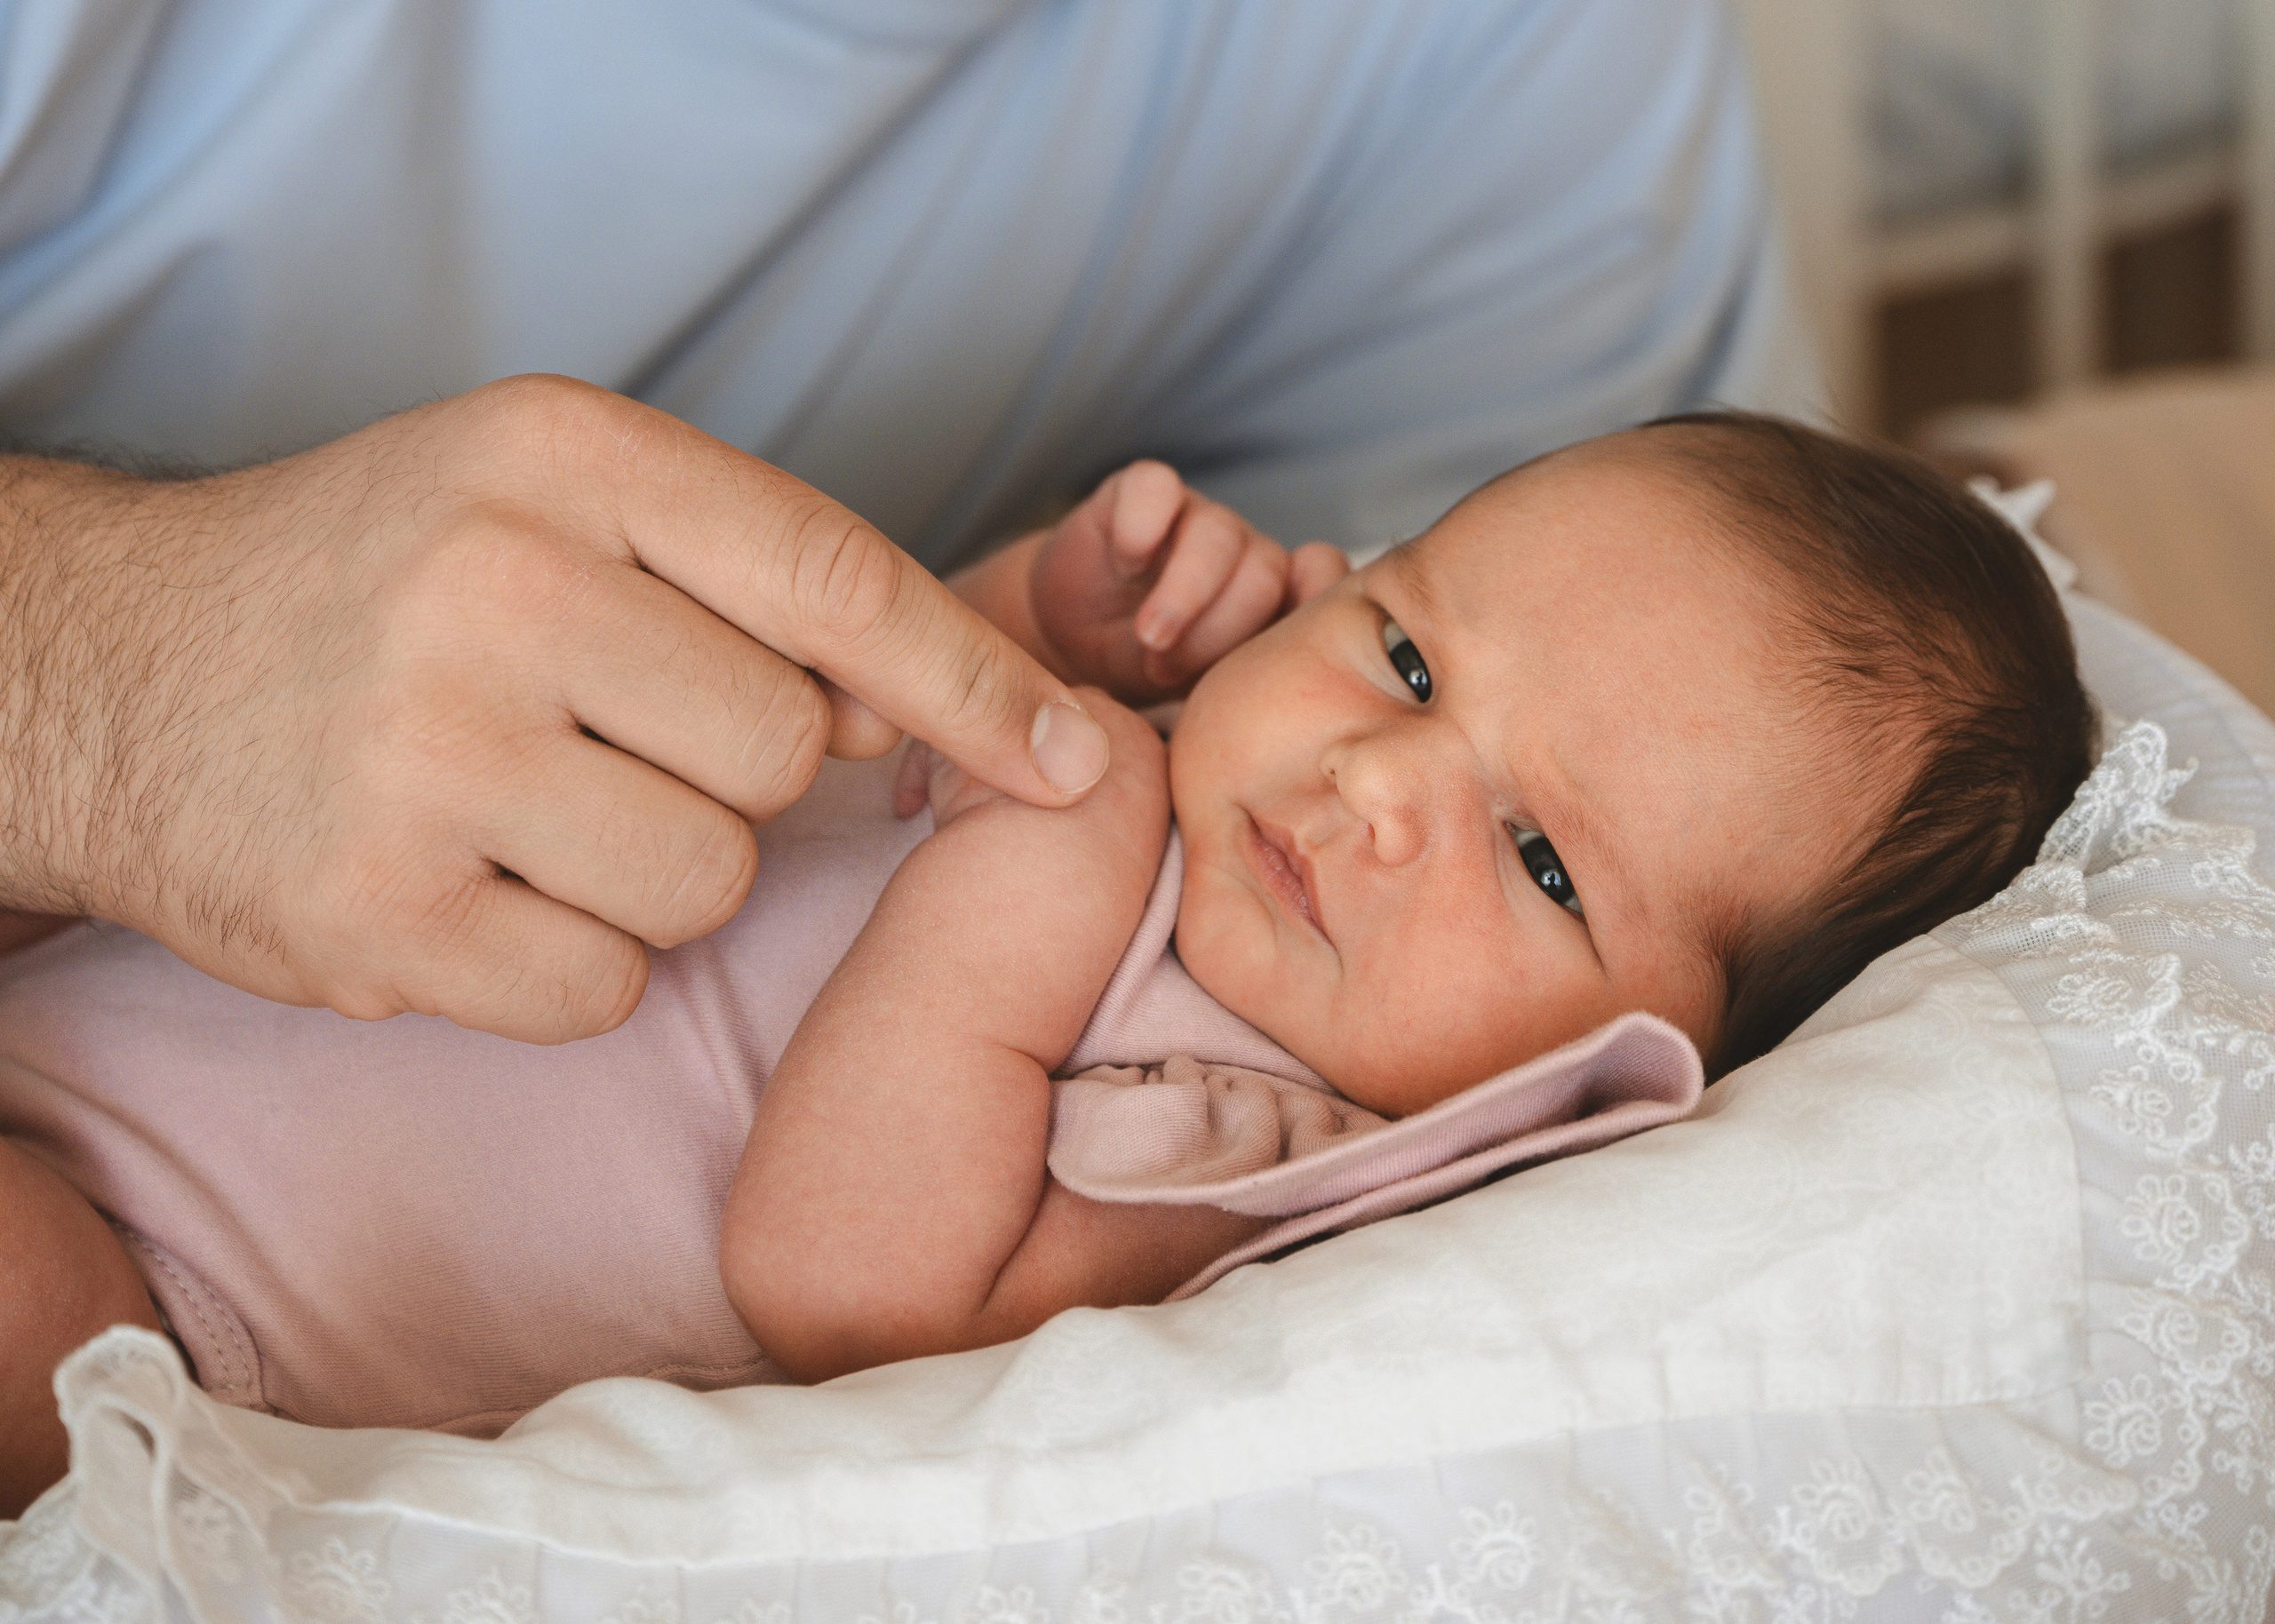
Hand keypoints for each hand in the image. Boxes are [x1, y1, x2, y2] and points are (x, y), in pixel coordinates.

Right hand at [0, 376, 1112, 1042]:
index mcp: (563, 457)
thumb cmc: (390, 581)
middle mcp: (495, 589)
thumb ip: (746, 579)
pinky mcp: (375, 916)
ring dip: (655, 871)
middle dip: (733, 768)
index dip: (977, 685)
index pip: (839, 580)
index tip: (1069, 762)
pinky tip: (474, 885)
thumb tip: (921, 707)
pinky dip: (569, 959)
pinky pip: (603, 984)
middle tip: (605, 735)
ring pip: (706, 879)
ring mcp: (425, 759)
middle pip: (783, 749)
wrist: (124, 670)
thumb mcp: (555, 501)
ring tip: (530, 807)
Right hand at [1026, 461, 1348, 700]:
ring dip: (1185, 591)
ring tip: (1150, 638)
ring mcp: (1194, 522)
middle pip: (1266, 572)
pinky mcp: (1140, 495)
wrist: (1060, 648)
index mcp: (1275, 605)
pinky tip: (1125, 562)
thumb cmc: (1141, 680)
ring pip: (1218, 535)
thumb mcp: (1200, 709)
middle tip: (1169, 674)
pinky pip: (1155, 488)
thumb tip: (1287, 742)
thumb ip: (1245, 708)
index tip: (1278, 661)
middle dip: (1220, 630)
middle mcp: (1244, 558)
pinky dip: (1143, 524)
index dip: (1310, 611)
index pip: (1321, 589)